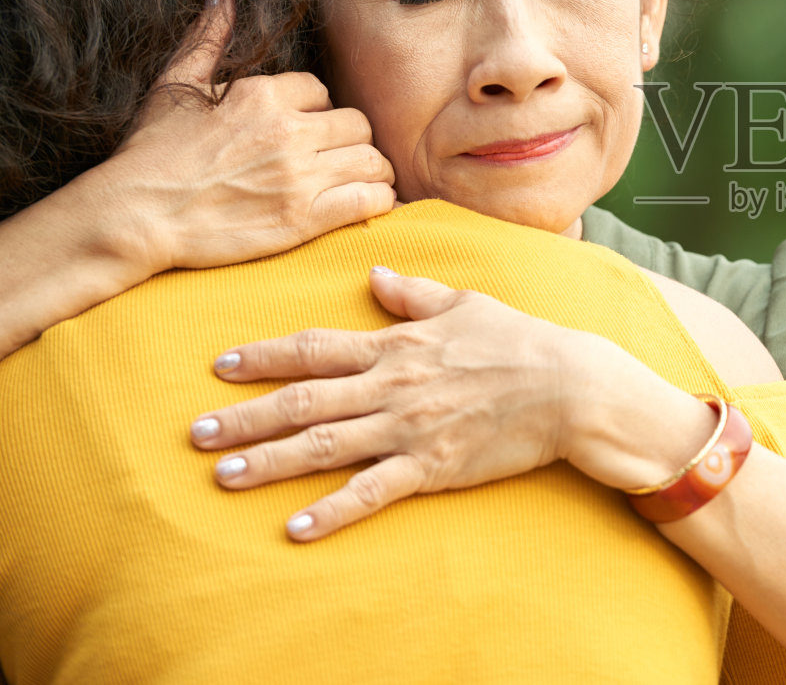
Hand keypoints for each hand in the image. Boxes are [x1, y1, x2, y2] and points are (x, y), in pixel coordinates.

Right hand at [100, 0, 395, 271]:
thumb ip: (208, 36)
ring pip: (371, 160)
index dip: (317, 110)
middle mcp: (288, 131)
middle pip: (356, 124)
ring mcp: (299, 177)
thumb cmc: (151, 153)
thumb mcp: (176, 84)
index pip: (321, 91)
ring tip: (357, 179)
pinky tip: (367, 202)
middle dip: (348, 138)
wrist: (134, 216)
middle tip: (334, 156)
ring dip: (370, 169)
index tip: (304, 129)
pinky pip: (371, 199)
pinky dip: (379, 200)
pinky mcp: (304, 219)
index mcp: (262, 95)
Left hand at [189, 268, 711, 540]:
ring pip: (326, 446)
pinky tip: (296, 527)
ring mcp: (410, 428)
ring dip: (271, 462)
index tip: (221, 365)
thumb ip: (414, 294)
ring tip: (223, 476)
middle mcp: (394, 386)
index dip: (265, 357)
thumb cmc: (523, 341)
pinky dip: (333, 510)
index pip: (317, 349)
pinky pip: (373, 491)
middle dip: (246, 416)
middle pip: (305, 401)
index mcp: (399, 345)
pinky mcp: (433, 466)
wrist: (572, 387)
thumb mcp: (467, 303)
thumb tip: (373, 275)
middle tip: (196, 432)